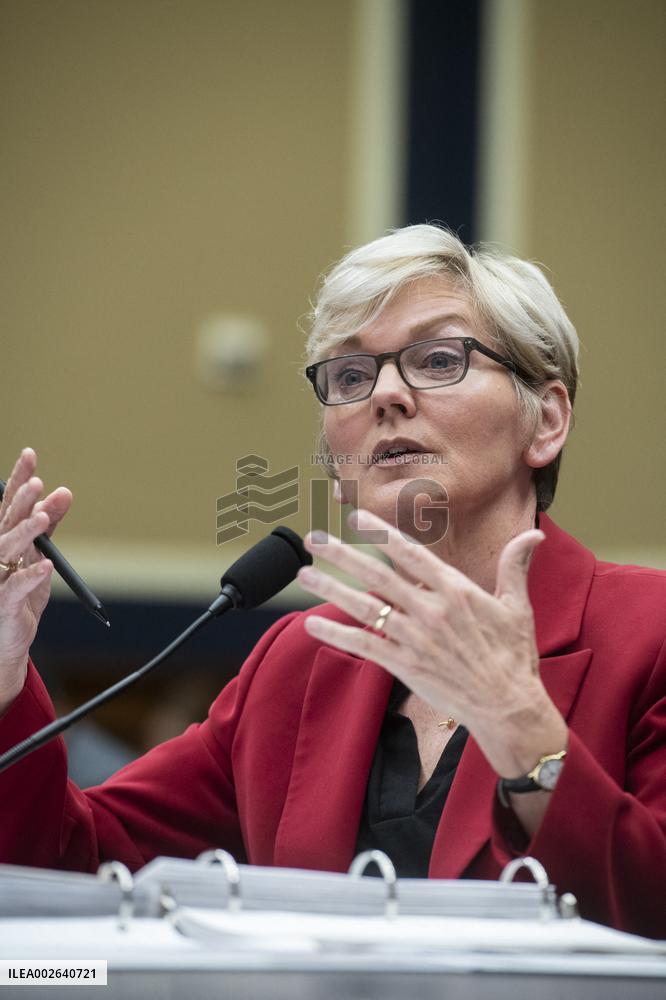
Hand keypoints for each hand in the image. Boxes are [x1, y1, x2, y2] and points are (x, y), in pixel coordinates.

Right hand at [0, 448, 71, 713]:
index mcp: (2, 539)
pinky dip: (31, 577)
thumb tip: (64, 491)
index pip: (8, 503)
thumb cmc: (18, 597)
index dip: (18, 479)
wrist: (5, 644)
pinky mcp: (3, 605)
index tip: (31, 453)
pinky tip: (47, 566)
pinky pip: (15, 589)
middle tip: (37, 484)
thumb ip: (48, 525)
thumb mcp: (38, 556)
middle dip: (19, 502)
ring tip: (43, 518)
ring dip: (24, 533)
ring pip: (5, 551)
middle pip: (4, 523)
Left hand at [297, 509, 566, 778]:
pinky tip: (311, 625)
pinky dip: (336, 635)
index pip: (410, 552)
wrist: (508, 708)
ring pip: (364, 607)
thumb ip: (515, 566)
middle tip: (313, 539)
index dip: (380, 533)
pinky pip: (363, 646)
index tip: (354, 517)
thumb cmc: (514, 656)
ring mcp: (415, 638)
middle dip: (342, 554)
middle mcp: (431, 610)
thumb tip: (533, 533)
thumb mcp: (517, 606)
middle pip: (377, 574)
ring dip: (330, 589)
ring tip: (304, 574)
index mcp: (455, 590)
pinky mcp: (405, 665)